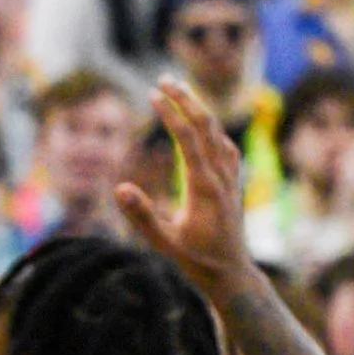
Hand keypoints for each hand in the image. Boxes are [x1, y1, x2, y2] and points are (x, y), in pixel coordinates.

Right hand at [114, 76, 254, 299]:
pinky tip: (207, 128)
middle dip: (186, 99)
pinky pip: (226, 147)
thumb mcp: (164, 243)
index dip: (170, 113)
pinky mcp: (233, 185)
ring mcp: (231, 179)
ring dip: (199, 110)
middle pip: (206, 126)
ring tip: (181, 93)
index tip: (153, 94)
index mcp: (204, 186)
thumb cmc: (197, 262)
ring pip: (218, 133)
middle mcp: (221, 177)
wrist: (233, 276)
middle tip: (164, 79)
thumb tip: (120, 188)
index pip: (187, 138)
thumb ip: (142, 216)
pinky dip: (213, 129)